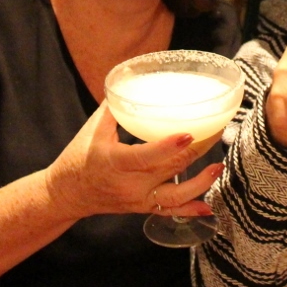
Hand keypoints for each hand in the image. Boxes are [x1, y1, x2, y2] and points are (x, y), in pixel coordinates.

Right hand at [47, 104, 220, 219]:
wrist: (68, 193)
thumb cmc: (79, 156)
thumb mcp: (93, 128)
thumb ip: (115, 105)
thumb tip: (133, 76)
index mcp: (114, 162)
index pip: (145, 156)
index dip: (168, 147)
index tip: (188, 133)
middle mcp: (129, 184)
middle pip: (170, 169)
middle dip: (196, 150)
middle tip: (217, 129)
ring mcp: (138, 199)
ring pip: (175, 195)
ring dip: (200, 182)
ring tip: (217, 166)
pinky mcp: (143, 207)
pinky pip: (170, 211)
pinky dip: (190, 209)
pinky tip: (207, 206)